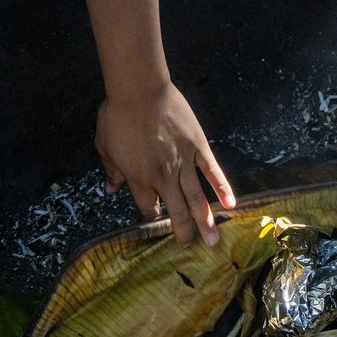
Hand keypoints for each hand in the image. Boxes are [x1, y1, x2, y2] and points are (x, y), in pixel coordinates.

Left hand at [97, 83, 235, 245]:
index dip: (152, 219)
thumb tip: (111, 188)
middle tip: (190, 246)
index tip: (156, 225)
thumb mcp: (105, 146)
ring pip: (196, 198)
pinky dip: (222, 188)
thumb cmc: (118, 116)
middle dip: (183, 232)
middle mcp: (163, 177)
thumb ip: (111, 170)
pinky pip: (212, 171)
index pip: (148, 208)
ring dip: (205, 221)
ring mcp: (184, 162)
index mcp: (139, 178)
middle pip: (176, 212)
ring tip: (213, 240)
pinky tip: (231, 204)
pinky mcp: (198, 147)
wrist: (140, 90)